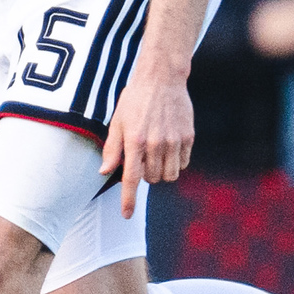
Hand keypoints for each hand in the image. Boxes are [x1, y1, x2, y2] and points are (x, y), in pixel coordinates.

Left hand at [100, 73, 194, 218]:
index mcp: (134, 140)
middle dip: (146, 176)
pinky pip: (184, 164)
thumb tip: (104, 171)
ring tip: (156, 155)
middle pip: (152, 179)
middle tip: (143, 159)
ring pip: (170, 175)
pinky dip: (176, 163)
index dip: (129, 199)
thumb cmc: (136, 99)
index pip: (131, 178)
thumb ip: (112, 149)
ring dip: (162, 172)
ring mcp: (174, 141)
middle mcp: (155, 143)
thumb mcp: (117, 122)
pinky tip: (169, 148)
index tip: (127, 214)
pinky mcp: (188, 137)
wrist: (162, 79)